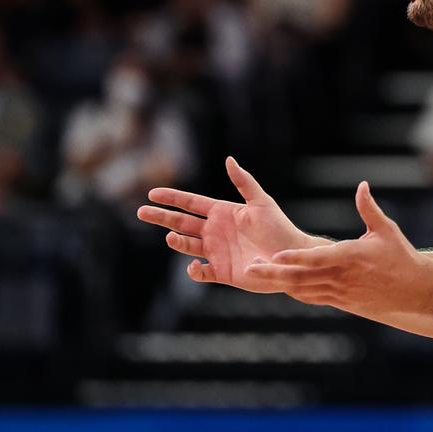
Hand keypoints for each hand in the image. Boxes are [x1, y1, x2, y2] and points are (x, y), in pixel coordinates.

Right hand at [137, 156, 319, 291]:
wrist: (291, 257)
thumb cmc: (279, 227)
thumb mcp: (261, 202)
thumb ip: (244, 182)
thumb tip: (229, 159)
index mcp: (222, 213)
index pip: (191, 203)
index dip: (172, 198)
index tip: (152, 193)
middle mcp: (215, 232)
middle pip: (181, 223)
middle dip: (161, 217)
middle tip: (141, 212)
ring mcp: (216, 252)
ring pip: (188, 246)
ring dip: (177, 242)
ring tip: (171, 237)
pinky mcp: (222, 272)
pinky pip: (201, 272)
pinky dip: (194, 271)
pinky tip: (194, 266)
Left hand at [245, 181, 432, 316]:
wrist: (414, 290)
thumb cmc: (401, 256)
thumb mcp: (386, 229)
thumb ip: (369, 208)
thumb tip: (362, 185)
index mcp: (349, 257)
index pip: (316, 258)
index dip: (294, 257)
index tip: (274, 254)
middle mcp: (341, 277)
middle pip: (301, 277)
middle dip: (274, 273)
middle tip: (250, 268)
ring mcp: (340, 292)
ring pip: (303, 290)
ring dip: (279, 283)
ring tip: (257, 277)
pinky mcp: (342, 302)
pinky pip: (313, 297)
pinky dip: (295, 292)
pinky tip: (281, 286)